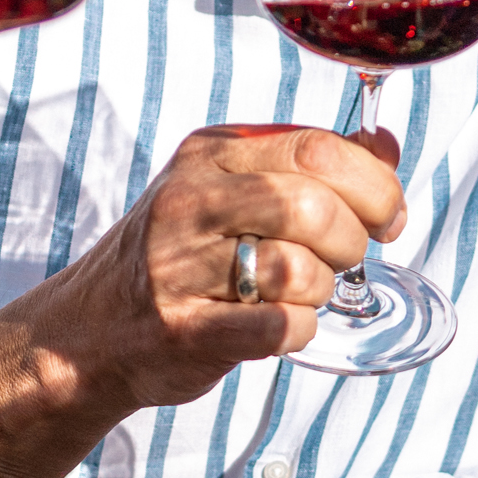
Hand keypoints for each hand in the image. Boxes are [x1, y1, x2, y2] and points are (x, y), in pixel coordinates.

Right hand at [17, 124, 404, 411]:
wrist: (90, 330)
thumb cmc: (176, 256)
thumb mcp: (231, 188)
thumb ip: (309, 165)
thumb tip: (387, 147)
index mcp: (210, 155)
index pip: (316, 149)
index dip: (374, 186)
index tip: (388, 216)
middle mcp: (190, 202)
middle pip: (312, 207)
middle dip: (351, 242)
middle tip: (343, 259)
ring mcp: (179, 267)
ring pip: (298, 271)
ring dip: (320, 291)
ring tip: (298, 295)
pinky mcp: (183, 330)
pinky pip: (278, 328)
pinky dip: (297, 330)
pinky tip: (278, 326)